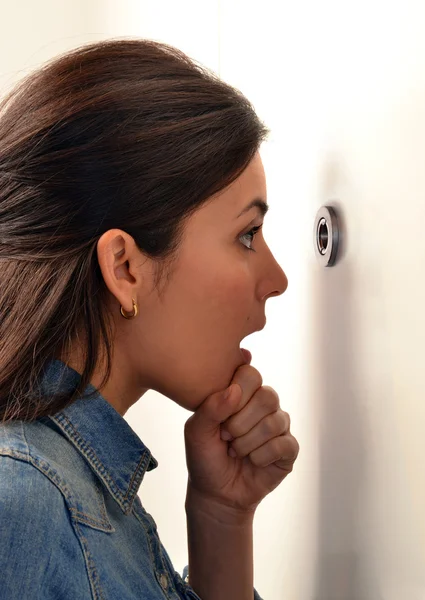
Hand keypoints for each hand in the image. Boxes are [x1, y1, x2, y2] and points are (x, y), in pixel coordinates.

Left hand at [184, 362, 298, 514]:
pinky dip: (261, 457)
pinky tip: (252, 462)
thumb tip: (235, 390)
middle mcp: (264, 405)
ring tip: (235, 451)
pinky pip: (284, 444)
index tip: (220, 417)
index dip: (236, 395)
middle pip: (267, 396)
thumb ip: (211, 407)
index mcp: (243, 393)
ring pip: (275, 422)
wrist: (215, 493)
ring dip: (248, 443)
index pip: (250, 374)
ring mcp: (279, 425)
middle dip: (240, 423)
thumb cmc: (205, 455)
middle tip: (226, 436)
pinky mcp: (289, 448)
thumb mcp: (196, 431)